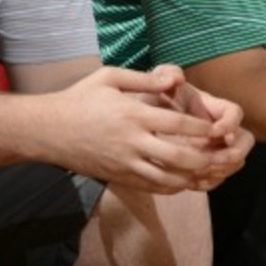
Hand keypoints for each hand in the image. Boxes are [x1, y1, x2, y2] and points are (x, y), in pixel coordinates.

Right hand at [50, 66, 225, 193]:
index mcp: (132, 114)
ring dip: (191, 178)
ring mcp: (124, 163)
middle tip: (219, 155)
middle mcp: (131, 142)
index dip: (201, 128)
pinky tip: (184, 182)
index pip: (176, 124)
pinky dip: (171, 187)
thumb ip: (144, 79)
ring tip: (208, 172)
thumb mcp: (110, 77)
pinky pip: (150, 187)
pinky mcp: (117, 177)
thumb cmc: (80, 98)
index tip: (216, 128)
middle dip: (203, 158)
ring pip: (166, 179)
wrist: (46, 130)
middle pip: (177, 157)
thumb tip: (173, 79)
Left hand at [154, 68, 254, 190]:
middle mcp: (219, 128)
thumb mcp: (156, 83)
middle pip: (245, 141)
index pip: (235, 112)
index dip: (230, 124)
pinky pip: (219, 178)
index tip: (213, 132)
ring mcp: (216, 147)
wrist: (141, 122)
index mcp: (212, 107)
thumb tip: (177, 78)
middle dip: (233, 152)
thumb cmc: (153, 98)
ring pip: (236, 162)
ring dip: (221, 170)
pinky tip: (190, 183)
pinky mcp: (206, 164)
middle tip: (211, 159)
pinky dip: (209, 182)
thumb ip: (165, 74)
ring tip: (198, 174)